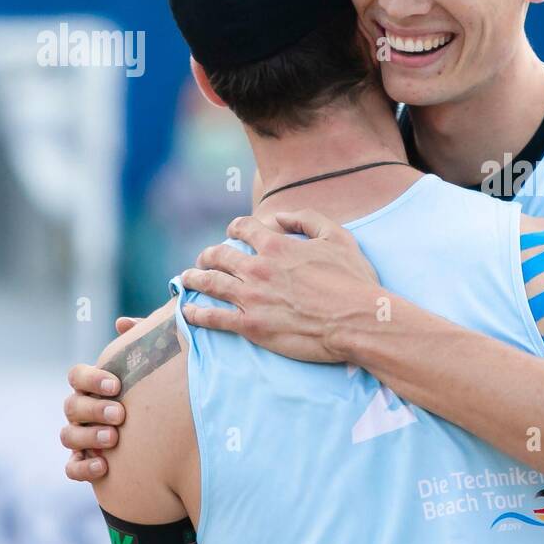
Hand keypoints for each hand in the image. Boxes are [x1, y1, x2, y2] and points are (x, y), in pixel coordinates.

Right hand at [60, 316, 139, 480]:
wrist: (161, 436)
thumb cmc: (152, 394)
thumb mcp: (150, 368)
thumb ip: (140, 344)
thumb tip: (122, 322)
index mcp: (93, 386)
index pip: (77, 375)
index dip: (91, 378)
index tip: (116, 385)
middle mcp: (81, 411)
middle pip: (71, 406)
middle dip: (94, 409)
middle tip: (120, 414)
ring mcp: (80, 437)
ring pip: (68, 436)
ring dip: (89, 437)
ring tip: (114, 439)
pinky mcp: (84, 463)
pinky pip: (72, 468)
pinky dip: (83, 468)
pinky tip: (103, 467)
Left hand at [179, 209, 380, 362]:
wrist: (357, 321)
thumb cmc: (352, 281)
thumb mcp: (338, 237)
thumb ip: (307, 219)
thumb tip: (280, 216)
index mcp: (277, 246)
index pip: (244, 228)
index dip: (235, 228)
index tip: (232, 233)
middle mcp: (258, 269)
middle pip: (219, 256)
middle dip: (208, 255)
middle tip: (203, 260)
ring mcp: (251, 299)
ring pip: (211, 284)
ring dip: (195, 279)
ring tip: (186, 279)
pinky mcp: (251, 326)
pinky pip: (214, 318)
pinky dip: (196, 313)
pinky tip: (188, 311)